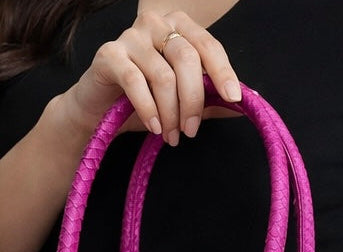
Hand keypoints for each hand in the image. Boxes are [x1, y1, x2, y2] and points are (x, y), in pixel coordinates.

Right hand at [60, 8, 243, 144]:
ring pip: (164, 75)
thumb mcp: (181, 102)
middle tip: (191, 131)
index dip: (223, 72)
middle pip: (187, 59)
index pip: (208, 45)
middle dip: (193, 101)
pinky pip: (136, 82)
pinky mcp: (109, 54)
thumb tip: (245, 105)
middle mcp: (155, 23)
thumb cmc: (141, 103)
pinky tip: (154, 128)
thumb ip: (210, 101)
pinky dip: (149, 110)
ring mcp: (130, 36)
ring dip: (171, 112)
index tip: (234, 98)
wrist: (97, 112)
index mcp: (178, 26)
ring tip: (172, 136)